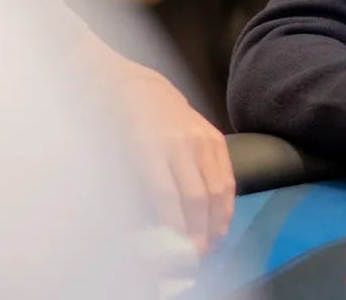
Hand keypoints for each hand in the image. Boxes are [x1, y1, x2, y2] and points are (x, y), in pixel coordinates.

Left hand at [118, 71, 235, 255]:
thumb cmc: (121, 128)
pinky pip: (227, 175)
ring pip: (218, 188)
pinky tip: (222, 219)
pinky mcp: (217, 138)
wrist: (141, 90)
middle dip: (200, 231)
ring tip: (213, 242)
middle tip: (198, 255)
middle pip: (198, 197)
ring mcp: (203, 139)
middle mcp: (182, 144)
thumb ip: (139, 190)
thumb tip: (156, 229)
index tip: (179, 252)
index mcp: (151, 149)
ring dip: (217, 220)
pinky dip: (227, 201)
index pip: (168, 197)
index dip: (177, 227)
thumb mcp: (118, 157)